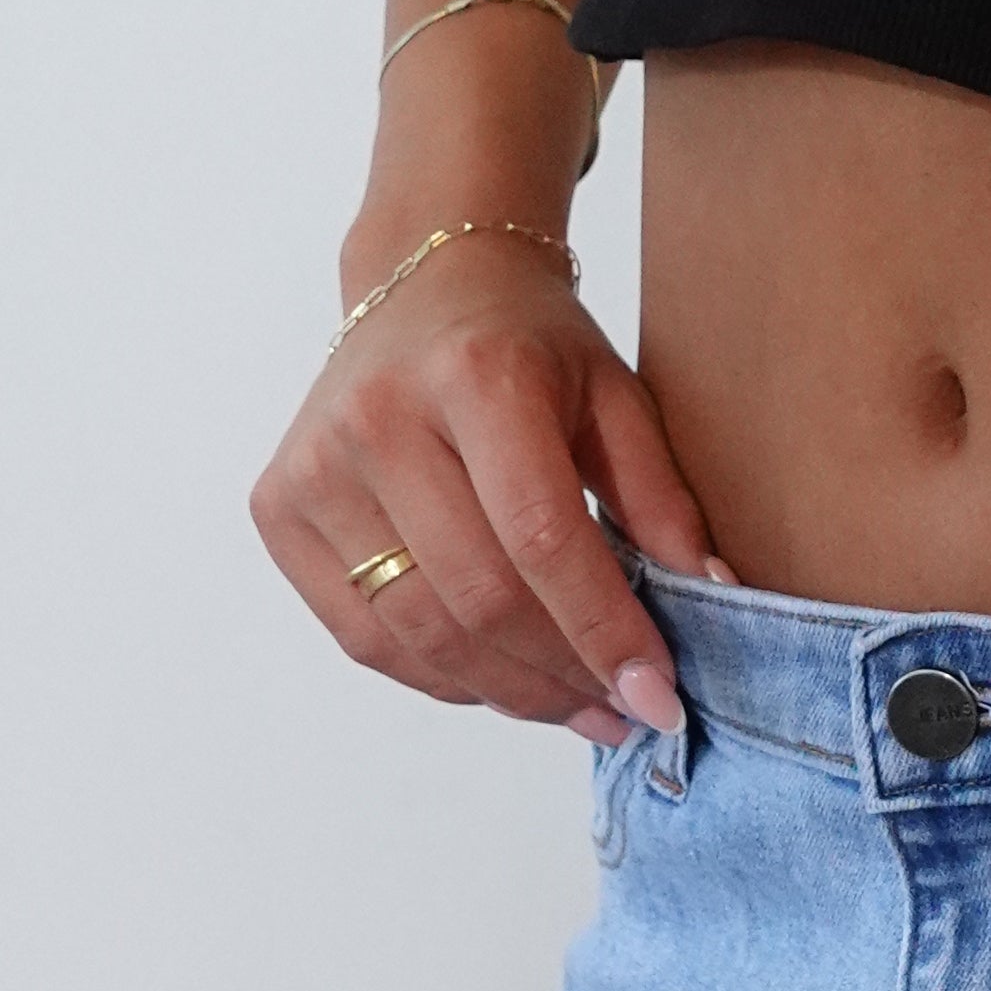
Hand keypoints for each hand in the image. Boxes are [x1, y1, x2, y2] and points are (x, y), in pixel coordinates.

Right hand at [251, 229, 721, 734]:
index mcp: (478, 375)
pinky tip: (500, 680)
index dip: (604, 632)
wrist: (423, 280)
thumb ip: (663, 501)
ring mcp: (316, 466)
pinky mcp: (278, 507)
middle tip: (623, 709)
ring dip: (506, 692)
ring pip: (416, 633)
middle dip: (563, 676)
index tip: (659, 697)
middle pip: (477, 599)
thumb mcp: (619, 396)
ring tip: (573, 707)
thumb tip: (712, 603)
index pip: (543, 539)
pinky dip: (440, 676)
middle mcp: (380, 418)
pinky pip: (364, 635)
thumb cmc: (530, 345)